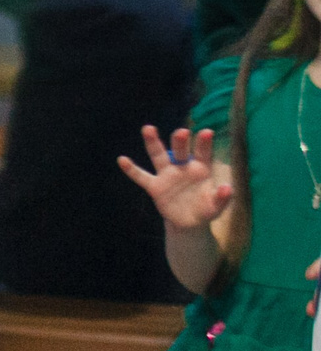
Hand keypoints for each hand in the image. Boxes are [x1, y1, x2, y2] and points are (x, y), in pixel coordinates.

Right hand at [117, 126, 233, 232]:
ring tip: (148, 128)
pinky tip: (122, 160)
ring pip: (159, 156)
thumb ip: (222, 198)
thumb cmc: (205, 208)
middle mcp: (182, 167)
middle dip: (180, 141)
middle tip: (182, 132)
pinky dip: (131, 170)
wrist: (189, 222)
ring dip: (153, 143)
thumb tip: (227, 187)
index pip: (202, 154)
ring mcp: (167, 175)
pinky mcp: (155, 186)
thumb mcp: (216, 206)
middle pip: (180, 151)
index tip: (206, 132)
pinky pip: (141, 177)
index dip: (204, 144)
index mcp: (200, 169)